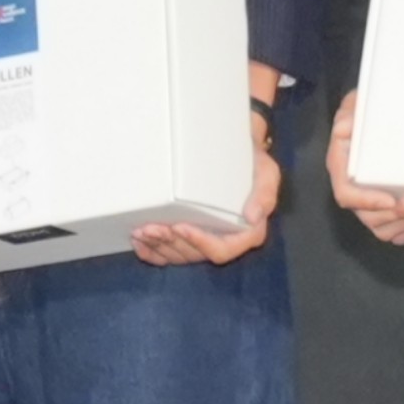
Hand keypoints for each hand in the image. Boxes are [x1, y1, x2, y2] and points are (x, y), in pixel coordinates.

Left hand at [135, 66, 285, 265]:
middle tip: (150, 227)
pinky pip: (167, 254)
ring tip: (140, 231)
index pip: (222, 250)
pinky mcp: (185, 236)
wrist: (233, 149)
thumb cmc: (250, 161)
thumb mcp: (266, 171)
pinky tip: (137, 241)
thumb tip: (253, 217)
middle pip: (195, 254)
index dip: (200, 243)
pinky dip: (150, 251)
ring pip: (179, 255)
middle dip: (171, 243)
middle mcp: (223, 240)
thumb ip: (264, 192)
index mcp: (244, 233)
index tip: (180, 226)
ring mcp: (202, 239)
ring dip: (158, 246)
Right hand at [326, 89, 403, 246]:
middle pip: (368, 216)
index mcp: (342, 167)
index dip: (366, 201)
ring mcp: (370, 202)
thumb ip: (351, 111)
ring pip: (383, 228)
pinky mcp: (386, 207)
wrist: (379, 116)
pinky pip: (395, 231)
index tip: (390, 200)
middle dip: (398, 215)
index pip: (346, 194)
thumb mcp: (357, 103)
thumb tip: (346, 127)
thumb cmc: (368, 110)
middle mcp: (353, 189)